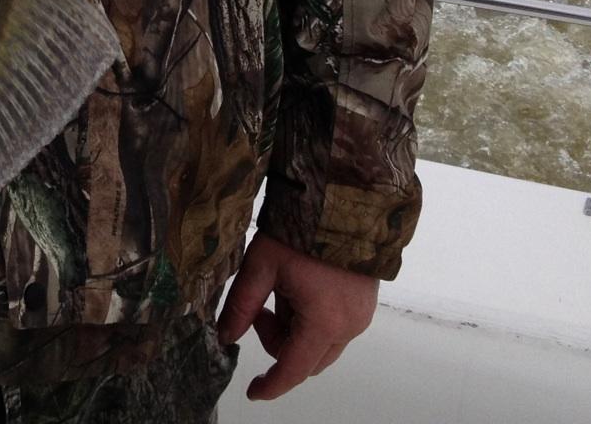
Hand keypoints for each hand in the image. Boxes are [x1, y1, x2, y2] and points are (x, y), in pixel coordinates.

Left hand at [216, 231, 378, 401]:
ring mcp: (360, 317)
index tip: (253, 390)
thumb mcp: (262, 266)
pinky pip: (335, 328)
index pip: (292, 370)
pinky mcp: (365, 304)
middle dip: (279, 344)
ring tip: (282, 290)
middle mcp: (348, 327)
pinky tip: (301, 287)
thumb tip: (225, 336)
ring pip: (320, 345)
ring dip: (295, 331)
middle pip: (307, 359)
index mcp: (322, 323)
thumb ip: (241, 305)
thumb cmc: (303, 231)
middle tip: (261, 310)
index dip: (270, 384)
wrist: (345, 200)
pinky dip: (312, 320)